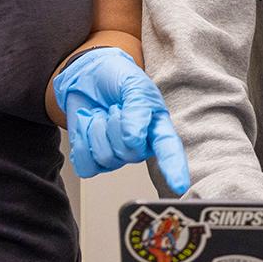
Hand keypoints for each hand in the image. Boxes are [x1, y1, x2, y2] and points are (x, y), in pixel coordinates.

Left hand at [54, 46, 190, 193]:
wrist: (86, 76)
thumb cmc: (117, 78)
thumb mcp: (134, 84)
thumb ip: (139, 108)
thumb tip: (135, 139)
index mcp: (157, 126)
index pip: (169, 150)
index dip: (175, 168)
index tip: (180, 185)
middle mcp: (140, 145)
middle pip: (130, 154)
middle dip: (116, 125)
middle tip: (115, 107)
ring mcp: (116, 154)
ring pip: (106, 158)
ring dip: (96, 130)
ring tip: (101, 114)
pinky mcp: (93, 159)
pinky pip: (86, 166)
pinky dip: (82, 142)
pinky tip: (88, 127)